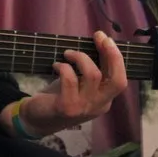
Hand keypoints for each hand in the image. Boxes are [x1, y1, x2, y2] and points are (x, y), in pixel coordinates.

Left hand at [2, 30, 127, 137]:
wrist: (37, 119)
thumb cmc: (59, 96)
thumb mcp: (79, 84)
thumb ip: (89, 70)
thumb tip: (96, 42)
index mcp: (104, 100)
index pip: (120, 79)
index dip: (115, 56)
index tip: (104, 38)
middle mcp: (98, 105)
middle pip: (118, 81)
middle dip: (112, 55)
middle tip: (99, 37)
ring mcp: (83, 107)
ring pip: (93, 75)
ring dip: (80, 57)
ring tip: (68, 54)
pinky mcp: (66, 107)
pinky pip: (70, 79)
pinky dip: (63, 66)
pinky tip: (56, 65)